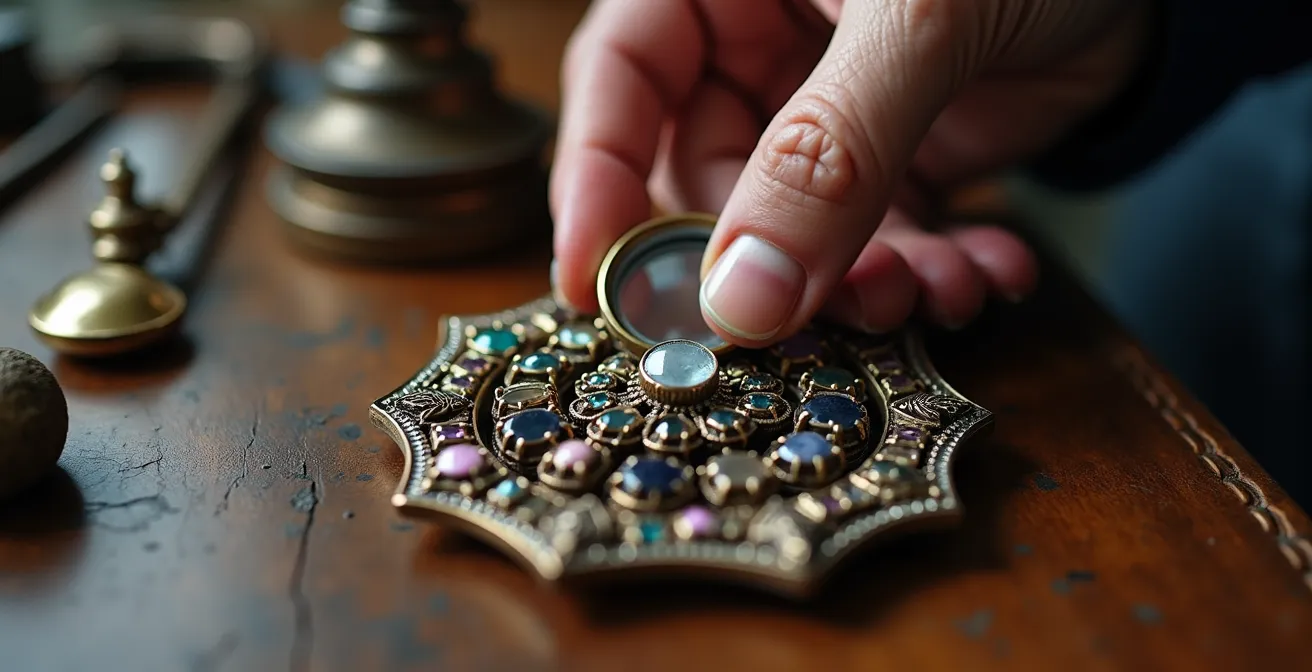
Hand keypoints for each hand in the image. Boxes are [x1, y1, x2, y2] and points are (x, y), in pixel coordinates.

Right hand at [550, 0, 1149, 344]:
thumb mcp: (920, 19)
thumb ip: (829, 155)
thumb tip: (742, 300)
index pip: (620, 80)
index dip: (597, 184)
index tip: (597, 293)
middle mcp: (761, 42)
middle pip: (711, 180)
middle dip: (774, 263)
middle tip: (829, 316)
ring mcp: (829, 106)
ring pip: (799, 231)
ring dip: (864, 282)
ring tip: (933, 294)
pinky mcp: (897, 155)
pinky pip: (880, 238)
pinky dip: (930, 271)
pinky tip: (987, 271)